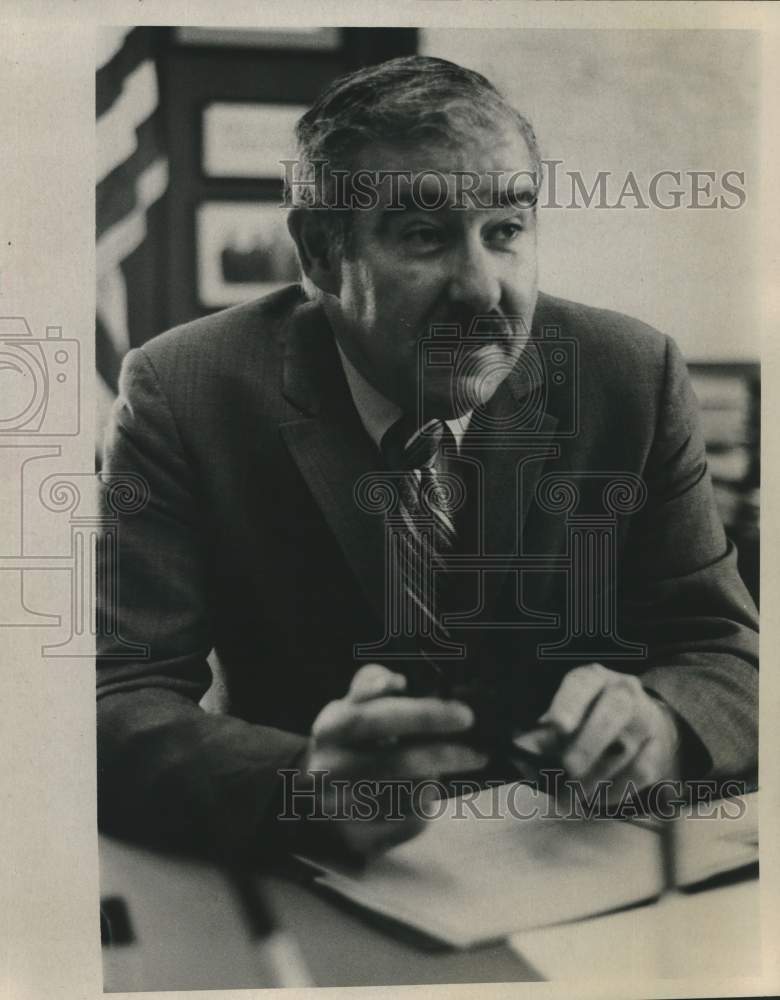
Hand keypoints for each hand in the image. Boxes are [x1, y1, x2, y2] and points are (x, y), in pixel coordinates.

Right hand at [298, 663, 487, 855]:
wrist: (317, 792)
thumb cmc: (350, 738)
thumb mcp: (353, 703)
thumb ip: (373, 682)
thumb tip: (395, 682)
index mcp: (330, 728)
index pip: (376, 718)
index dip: (422, 716)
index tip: (464, 716)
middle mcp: (329, 770)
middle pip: (399, 763)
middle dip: (446, 755)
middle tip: (477, 751)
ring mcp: (342, 810)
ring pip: (409, 797)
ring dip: (433, 781)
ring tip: (439, 769)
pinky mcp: (359, 841)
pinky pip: (409, 825)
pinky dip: (425, 807)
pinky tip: (422, 792)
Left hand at [511, 663, 680, 800]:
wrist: (646, 723)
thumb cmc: (590, 718)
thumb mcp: (564, 715)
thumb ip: (541, 732)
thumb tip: (520, 748)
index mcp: (592, 678)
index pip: (582, 683)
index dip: (569, 703)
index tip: (555, 726)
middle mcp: (623, 692)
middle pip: (612, 713)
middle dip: (587, 745)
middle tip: (567, 769)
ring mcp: (646, 721)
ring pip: (624, 750)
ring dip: (594, 778)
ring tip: (568, 796)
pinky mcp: (660, 750)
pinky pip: (639, 773)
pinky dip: (614, 790)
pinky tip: (595, 798)